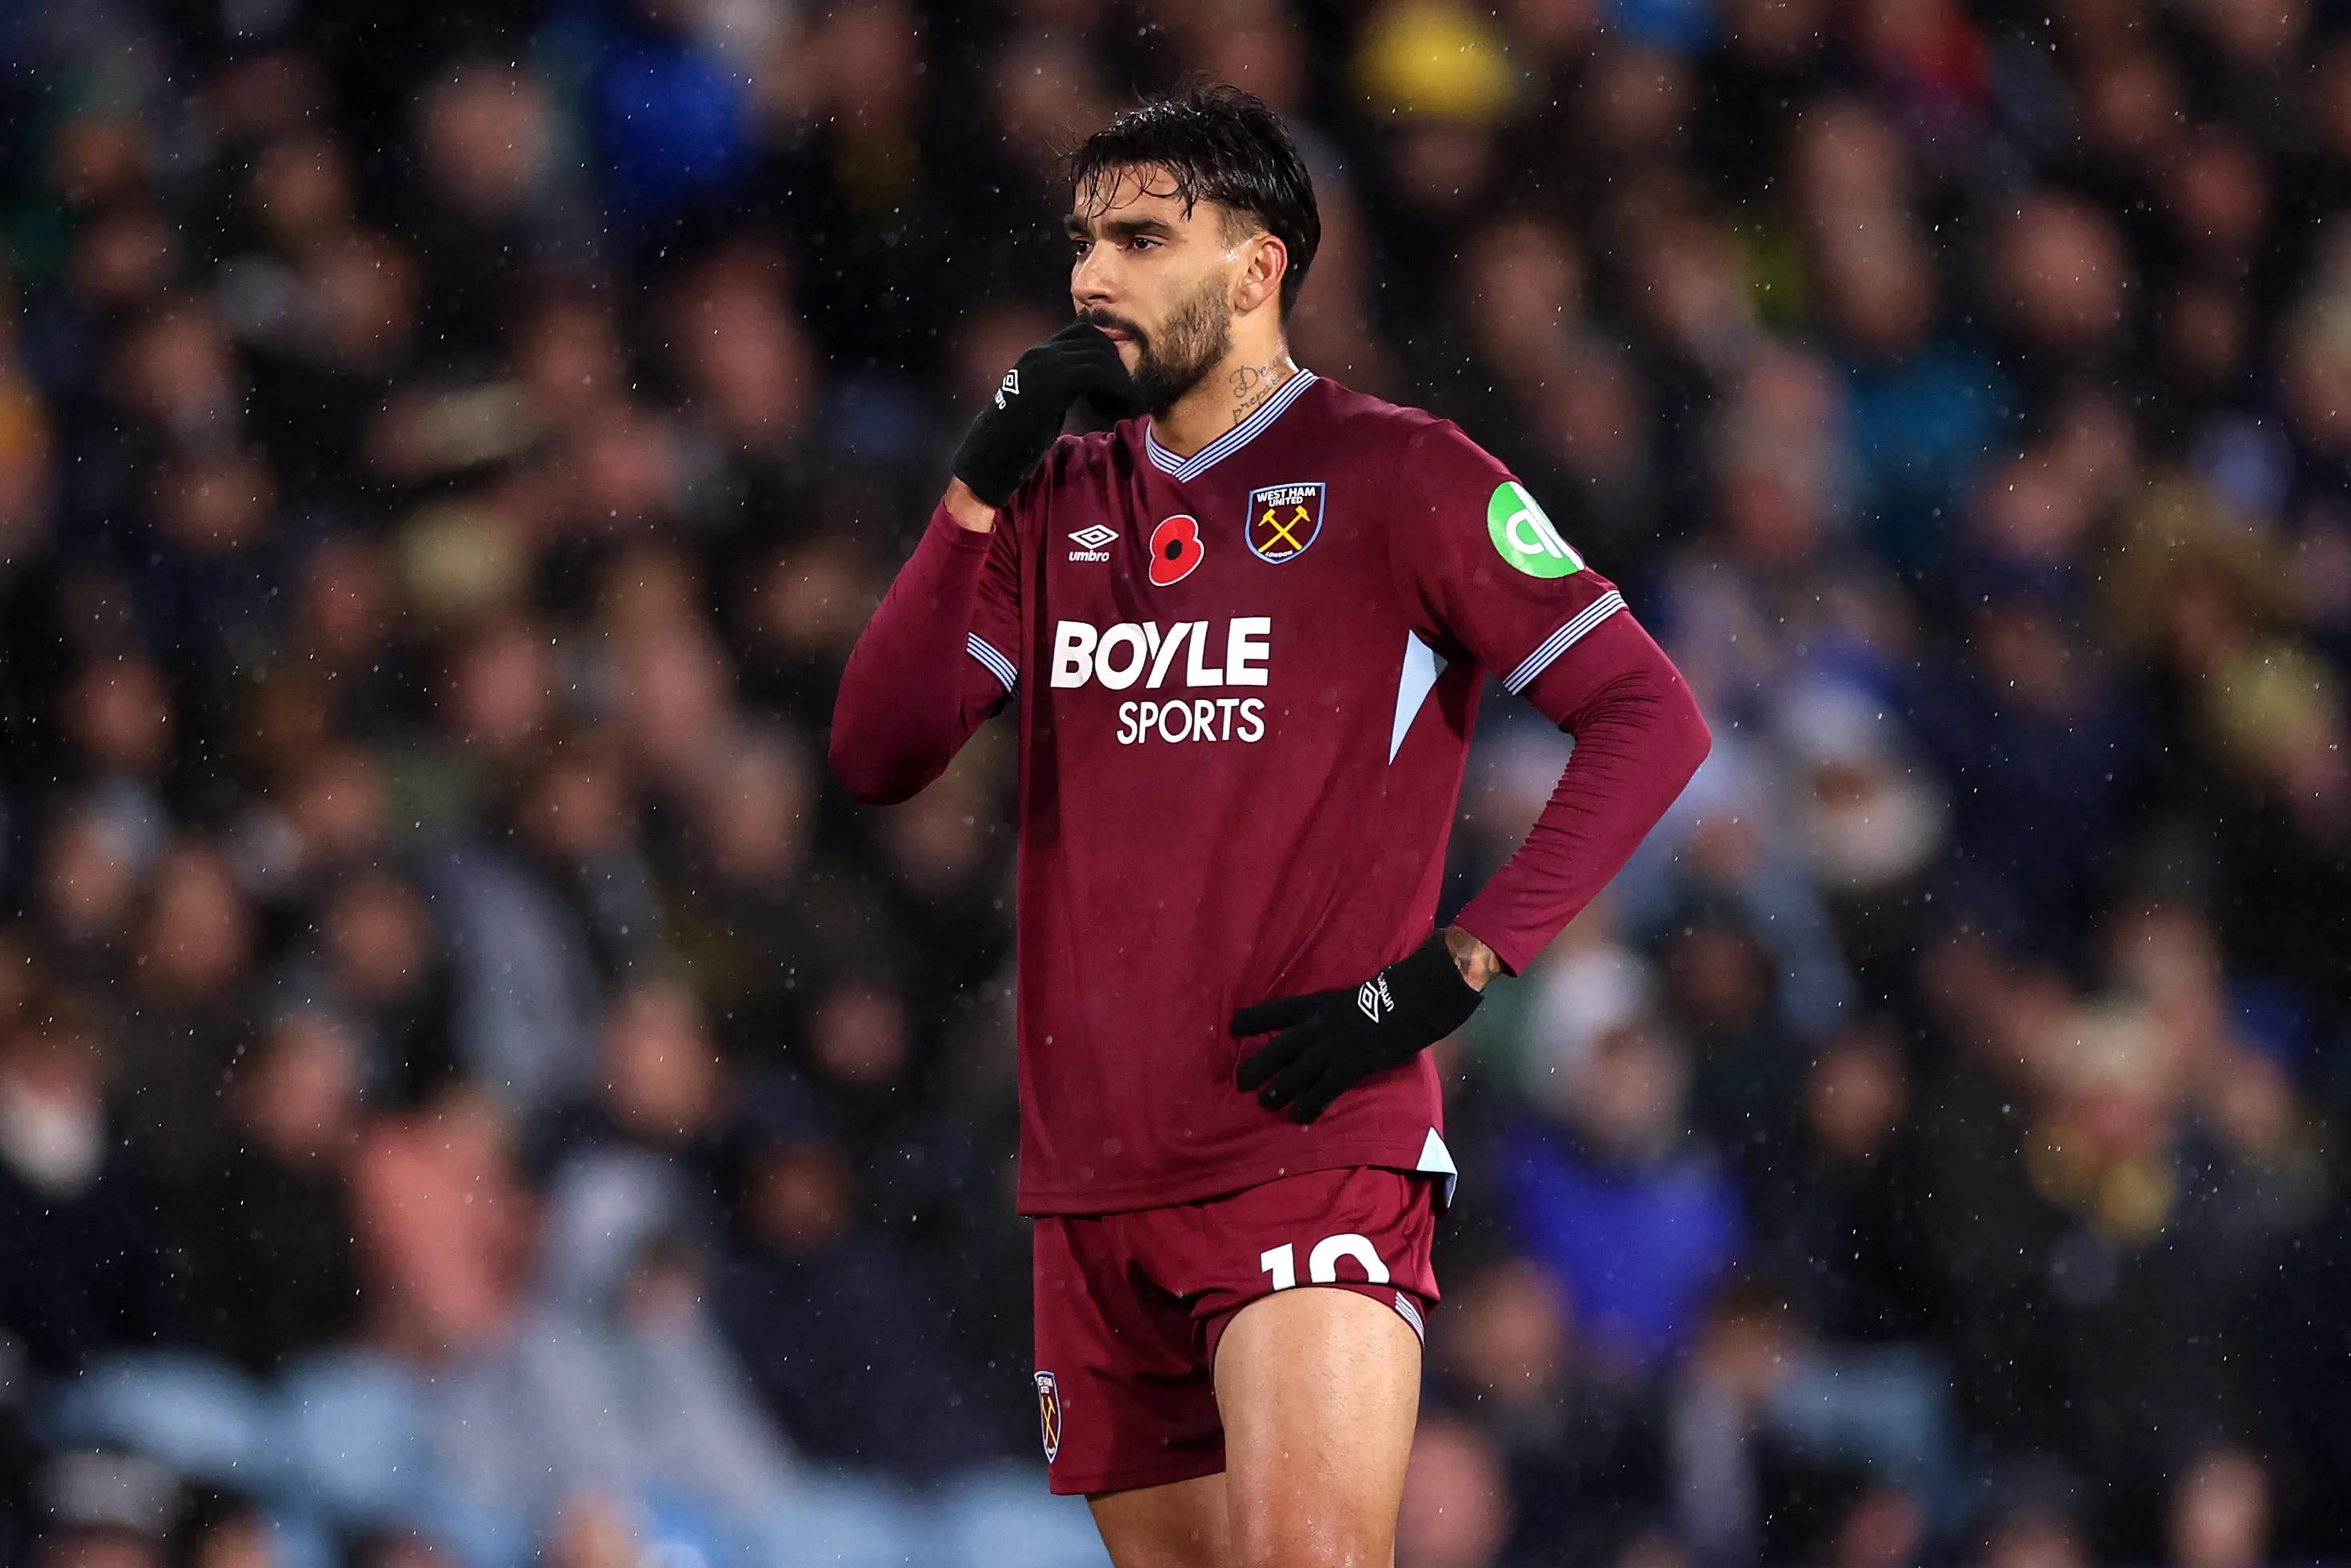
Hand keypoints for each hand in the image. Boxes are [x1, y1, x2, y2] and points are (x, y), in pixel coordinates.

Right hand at [949, 321, 1137, 506]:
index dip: (1106, 352)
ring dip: (1119, 379)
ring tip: (1125, 404)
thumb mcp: (1044, 403)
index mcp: (1039, 355)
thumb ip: (1063, 386)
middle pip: (1095, 339)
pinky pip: (1095, 373)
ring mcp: (1044, 365)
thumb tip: (1090, 383)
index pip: (1083, 332)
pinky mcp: (1051, 383)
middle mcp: (1041, 353)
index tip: (1116, 381)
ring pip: (1098, 354)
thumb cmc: (1017, 437)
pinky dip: (1115, 389)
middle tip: (1125, 395)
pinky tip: (1117, 410)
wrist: (990, 456)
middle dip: (1117, 365)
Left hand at [1231, 933, 1485, 1123]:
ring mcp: (1334, 1047)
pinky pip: (1325, 1089)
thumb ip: (1333, 1014)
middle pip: (1280, 1047)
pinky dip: (1310, 1104)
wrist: (1410, 1003)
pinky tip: (1300, 1116)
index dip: (1254, 1020)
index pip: (1277, 1011)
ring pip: (1297, 1071)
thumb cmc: (1386, 998)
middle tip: (1241, 1083)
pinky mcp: (1350, 1066)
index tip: (1233, 1027)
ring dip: (1279, 1089)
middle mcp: (1319, 1026)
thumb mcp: (1350, 999)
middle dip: (1258, 1065)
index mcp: (1317, 1005)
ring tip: (1266, 1103)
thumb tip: (1321, 1026)